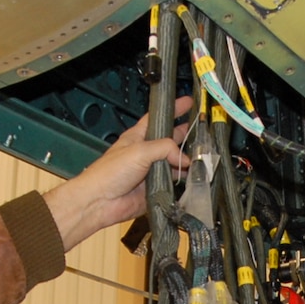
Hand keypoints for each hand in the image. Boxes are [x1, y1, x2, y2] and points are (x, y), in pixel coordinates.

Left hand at [41, 97, 193, 249]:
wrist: (101, 201)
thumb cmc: (111, 172)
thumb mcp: (139, 150)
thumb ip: (164, 148)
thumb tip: (184, 159)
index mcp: (139, 137)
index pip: (158, 118)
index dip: (172, 109)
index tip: (187, 102)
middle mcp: (147, 153)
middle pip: (170, 140)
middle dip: (185, 135)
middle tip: (202, 131)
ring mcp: (152, 171)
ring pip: (175, 163)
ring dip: (187, 161)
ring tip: (203, 157)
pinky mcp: (156, 189)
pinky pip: (174, 184)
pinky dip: (185, 182)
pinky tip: (194, 178)